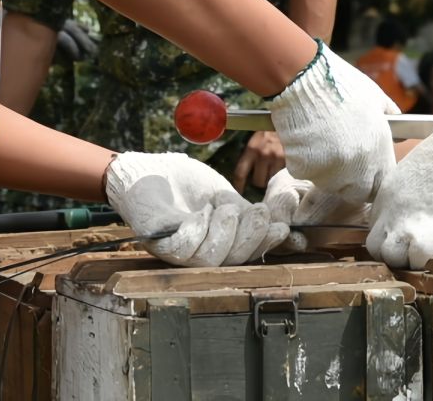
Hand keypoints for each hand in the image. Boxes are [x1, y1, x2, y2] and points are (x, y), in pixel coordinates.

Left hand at [105, 152, 287, 266]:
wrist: (150, 169)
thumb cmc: (185, 184)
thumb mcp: (224, 196)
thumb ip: (247, 210)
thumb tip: (282, 218)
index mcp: (217, 246)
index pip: (245, 255)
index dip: (266, 245)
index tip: (282, 228)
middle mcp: (197, 255)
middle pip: (231, 263)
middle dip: (250, 238)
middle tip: (258, 212)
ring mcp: (176, 252)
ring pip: (210, 260)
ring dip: (226, 233)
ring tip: (225, 208)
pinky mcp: (157, 242)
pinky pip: (183, 249)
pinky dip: (199, 230)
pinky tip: (202, 211)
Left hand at [235, 130, 286, 191]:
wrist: (289, 123)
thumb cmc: (270, 133)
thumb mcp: (256, 141)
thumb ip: (250, 156)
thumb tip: (244, 176)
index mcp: (251, 149)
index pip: (240, 173)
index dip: (239, 186)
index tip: (239, 193)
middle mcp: (263, 154)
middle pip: (257, 181)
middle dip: (259, 181)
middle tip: (263, 175)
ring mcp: (276, 158)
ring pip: (270, 181)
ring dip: (271, 179)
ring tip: (273, 171)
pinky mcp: (288, 160)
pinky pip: (282, 177)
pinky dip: (281, 176)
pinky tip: (282, 169)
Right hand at [265, 42, 397, 223]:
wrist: (303, 78)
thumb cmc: (341, 83)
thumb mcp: (375, 97)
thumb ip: (391, 118)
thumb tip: (402, 134)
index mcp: (377, 151)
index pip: (382, 184)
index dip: (375, 179)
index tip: (369, 171)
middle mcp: (356, 167)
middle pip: (358, 192)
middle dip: (354, 182)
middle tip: (345, 162)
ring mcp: (328, 171)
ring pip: (331, 185)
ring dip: (330, 174)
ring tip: (324, 145)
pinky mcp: (303, 169)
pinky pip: (307, 173)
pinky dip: (306, 163)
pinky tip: (306, 141)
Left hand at [366, 104, 432, 269]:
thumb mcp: (420, 171)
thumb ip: (412, 194)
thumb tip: (421, 209)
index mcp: (388, 191)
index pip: (377, 226)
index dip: (393, 235)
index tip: (410, 236)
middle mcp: (389, 208)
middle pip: (376, 246)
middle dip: (394, 253)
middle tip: (417, 249)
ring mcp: (404, 222)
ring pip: (389, 257)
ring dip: (408, 260)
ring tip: (429, 250)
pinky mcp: (425, 234)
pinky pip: (415, 262)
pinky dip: (426, 262)